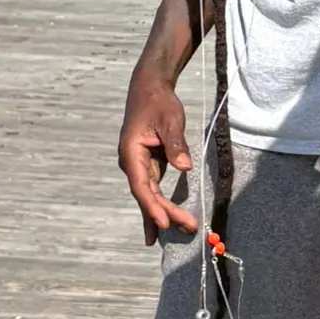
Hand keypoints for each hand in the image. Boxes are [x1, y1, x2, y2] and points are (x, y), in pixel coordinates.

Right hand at [118, 72, 197, 246]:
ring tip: (180, 231)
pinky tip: (166, 219)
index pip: (141, 186)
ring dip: (163, 211)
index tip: (164, 223)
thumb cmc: (158, 102)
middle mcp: (131, 162)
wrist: (150, 87)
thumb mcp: (170, 120)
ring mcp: (138, 164)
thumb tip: (184, 167)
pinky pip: (154, 187)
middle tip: (188, 228)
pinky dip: (161, 202)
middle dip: (165, 213)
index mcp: (131, 153)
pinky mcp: (147, 163)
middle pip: (147, 194)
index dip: (152, 206)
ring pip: (150, 194)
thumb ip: (176, 143)